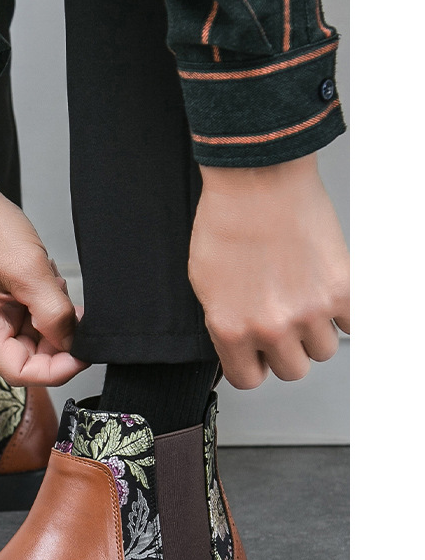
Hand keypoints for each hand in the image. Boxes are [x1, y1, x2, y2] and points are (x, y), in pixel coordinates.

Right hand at [0, 187, 86, 385]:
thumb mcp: (28, 269)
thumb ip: (53, 312)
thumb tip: (73, 343)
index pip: (20, 371)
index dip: (56, 369)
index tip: (83, 353)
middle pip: (29, 356)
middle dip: (57, 336)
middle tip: (76, 310)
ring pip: (34, 336)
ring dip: (52, 315)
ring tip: (51, 280)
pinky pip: (31, 316)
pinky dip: (45, 301)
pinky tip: (45, 277)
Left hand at [188, 153, 349, 389]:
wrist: (256, 180)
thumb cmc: (226, 220)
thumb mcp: (205, 284)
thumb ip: (225, 321)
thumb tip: (239, 342)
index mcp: (230, 329)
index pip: (249, 379)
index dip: (255, 364)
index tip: (258, 353)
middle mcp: (270, 327)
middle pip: (293, 370)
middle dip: (287, 349)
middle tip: (282, 320)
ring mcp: (309, 311)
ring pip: (324, 350)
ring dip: (316, 329)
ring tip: (302, 297)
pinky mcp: (342, 290)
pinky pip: (354, 324)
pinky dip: (344, 312)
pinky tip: (325, 290)